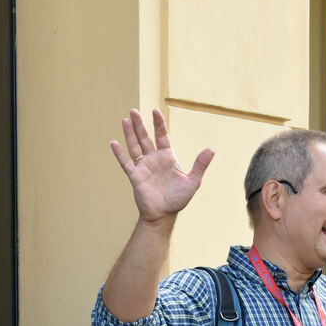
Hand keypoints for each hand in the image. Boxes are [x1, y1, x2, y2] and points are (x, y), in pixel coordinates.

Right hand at [109, 108, 214, 222]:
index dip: (159, 124)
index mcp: (167, 157)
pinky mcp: (135, 176)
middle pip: (145, 137)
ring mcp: (143, 167)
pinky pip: (126, 163)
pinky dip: (119, 154)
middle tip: (134, 110)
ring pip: (134, 146)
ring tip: (125, 120)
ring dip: (129, 134)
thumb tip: (212, 150)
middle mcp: (154, 159)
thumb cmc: (178, 199)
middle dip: (140, 124)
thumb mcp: (193, 181)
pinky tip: (113, 143)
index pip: (162, 136)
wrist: (163, 215)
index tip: (155, 111)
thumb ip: (200, 165)